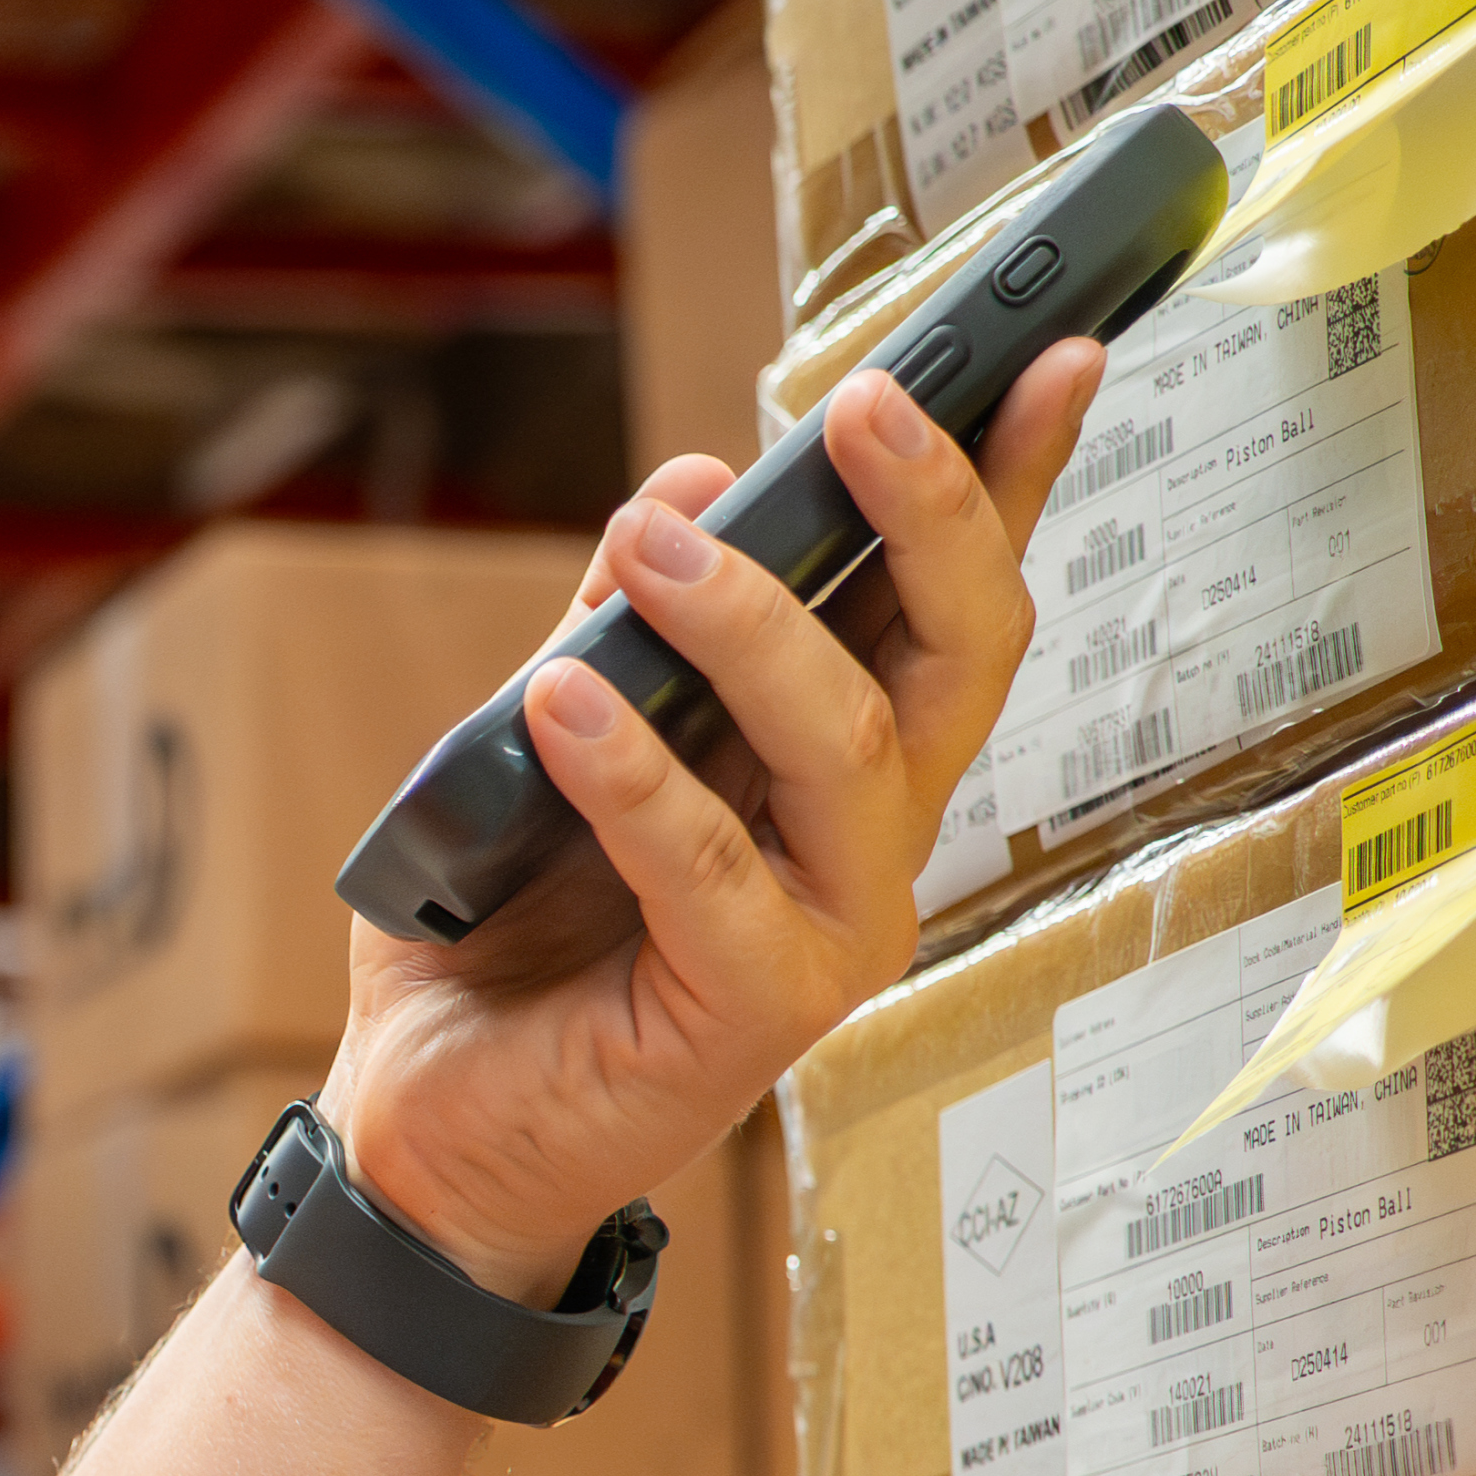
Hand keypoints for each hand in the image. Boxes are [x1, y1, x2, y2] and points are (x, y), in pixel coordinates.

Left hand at [314, 348, 1096, 1296]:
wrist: (422, 1127)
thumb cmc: (498, 933)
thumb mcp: (537, 739)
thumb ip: (613, 629)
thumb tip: (684, 485)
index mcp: (840, 760)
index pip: (950, 600)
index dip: (1013, 479)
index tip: (1052, 348)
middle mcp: (868, 841)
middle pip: (959, 653)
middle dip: (931, 513)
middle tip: (859, 404)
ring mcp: (831, 932)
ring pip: (849, 747)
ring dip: (752, 626)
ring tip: (651, 547)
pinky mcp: (754, 1015)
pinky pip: (712, 873)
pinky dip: (637, 780)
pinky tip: (564, 706)